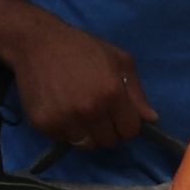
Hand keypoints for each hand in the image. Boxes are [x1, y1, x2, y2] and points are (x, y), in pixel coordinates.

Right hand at [8, 18, 152, 154]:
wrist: (38, 44)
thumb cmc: (84, 49)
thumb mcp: (120, 61)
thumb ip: (137, 93)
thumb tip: (151, 119)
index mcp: (112, 94)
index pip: (130, 131)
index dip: (127, 125)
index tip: (120, 116)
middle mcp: (90, 110)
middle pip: (108, 141)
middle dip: (108, 130)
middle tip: (99, 113)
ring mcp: (65, 119)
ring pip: (86, 145)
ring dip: (87, 134)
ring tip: (81, 113)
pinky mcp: (43, 124)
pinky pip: (63, 141)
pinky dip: (66, 131)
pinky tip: (63, 111)